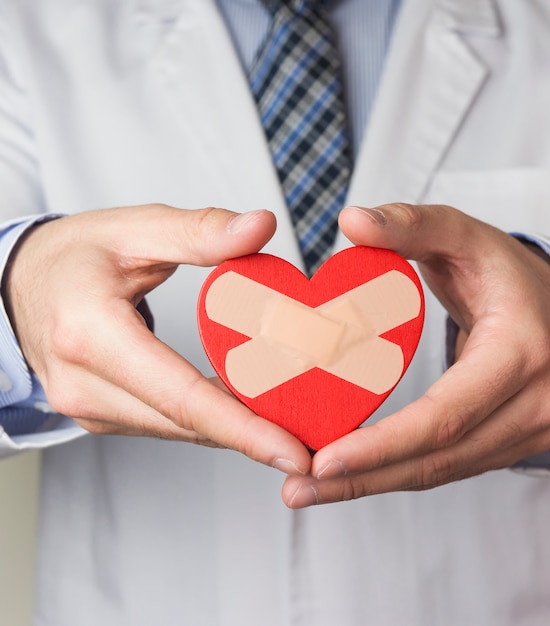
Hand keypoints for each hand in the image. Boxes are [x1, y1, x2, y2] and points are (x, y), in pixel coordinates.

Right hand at [4, 204, 310, 474]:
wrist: (17, 284)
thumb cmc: (73, 254)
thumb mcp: (134, 228)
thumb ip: (200, 231)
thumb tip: (262, 226)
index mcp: (91, 335)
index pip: (180, 394)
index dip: (242, 427)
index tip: (292, 452)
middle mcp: (86, 386)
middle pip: (186, 423)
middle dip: (254, 438)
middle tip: (315, 447)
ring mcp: (90, 407)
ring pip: (179, 429)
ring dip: (236, 432)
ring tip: (294, 430)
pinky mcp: (102, 412)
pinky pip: (167, 422)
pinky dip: (211, 421)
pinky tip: (250, 414)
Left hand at [283, 203, 549, 506]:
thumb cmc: (502, 270)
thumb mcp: (461, 235)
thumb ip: (409, 225)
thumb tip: (350, 221)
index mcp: (521, 353)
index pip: (446, 415)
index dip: (383, 443)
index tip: (323, 459)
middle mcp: (533, 405)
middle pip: (437, 459)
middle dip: (363, 479)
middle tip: (297, 491)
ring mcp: (527, 432)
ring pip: (439, 472)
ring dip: (372, 484)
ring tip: (309, 491)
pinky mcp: (509, 443)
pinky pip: (444, 465)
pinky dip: (395, 473)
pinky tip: (350, 476)